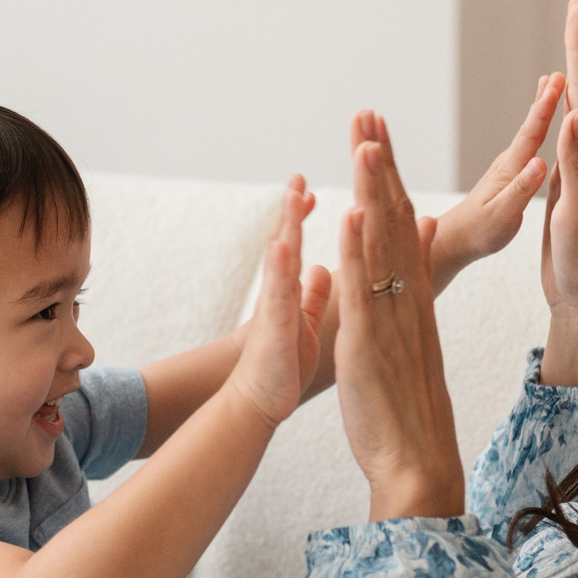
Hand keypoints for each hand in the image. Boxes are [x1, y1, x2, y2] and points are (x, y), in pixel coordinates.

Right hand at [226, 177, 331, 425]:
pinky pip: (278, 297)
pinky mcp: (274, 329)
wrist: (258, 404)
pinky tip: (283, 246)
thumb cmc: (282, 364)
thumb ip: (309, 293)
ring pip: (281, 258)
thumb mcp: (304, 321)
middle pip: (286, 237)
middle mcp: (279, 291)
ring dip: (286, 224)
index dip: (304, 211)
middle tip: (299, 173)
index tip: (309, 184)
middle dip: (291, 205)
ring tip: (294, 192)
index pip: (298, 240)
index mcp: (290, 289)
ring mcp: (274, 307)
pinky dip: (280, 271)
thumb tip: (319, 267)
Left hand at [333, 138, 463, 518]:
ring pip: (383, 244)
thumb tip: (420, 262)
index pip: (405, 227)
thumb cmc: (408, 412)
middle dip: (382, 166)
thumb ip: (413, 301)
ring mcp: (392, 320)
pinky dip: (359, 252)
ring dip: (373, 190)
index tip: (379, 137)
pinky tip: (351, 214)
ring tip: (366, 140)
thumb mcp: (412, 345)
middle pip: (397, 220)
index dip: (390, 180)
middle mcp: (408, 301)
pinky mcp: (372, 346)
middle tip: (370, 115)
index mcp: (414, 302)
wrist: (418, 462)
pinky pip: (366, 290)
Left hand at [425, 78, 558, 289]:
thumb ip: (521, 190)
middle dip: (545, 98)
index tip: (559, 81)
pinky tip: (539, 126)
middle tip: (560, 72)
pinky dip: (536, 127)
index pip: (531, 133)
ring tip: (551, 87)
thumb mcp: (503, 216)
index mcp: (510, 169)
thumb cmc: (480, 233)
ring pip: (528, 131)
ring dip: (541, 108)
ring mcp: (507, 167)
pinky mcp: (507, 175)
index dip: (546, 107)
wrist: (456, 241)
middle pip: (530, 125)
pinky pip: (527, 143)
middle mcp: (508, 162)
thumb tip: (540, 163)